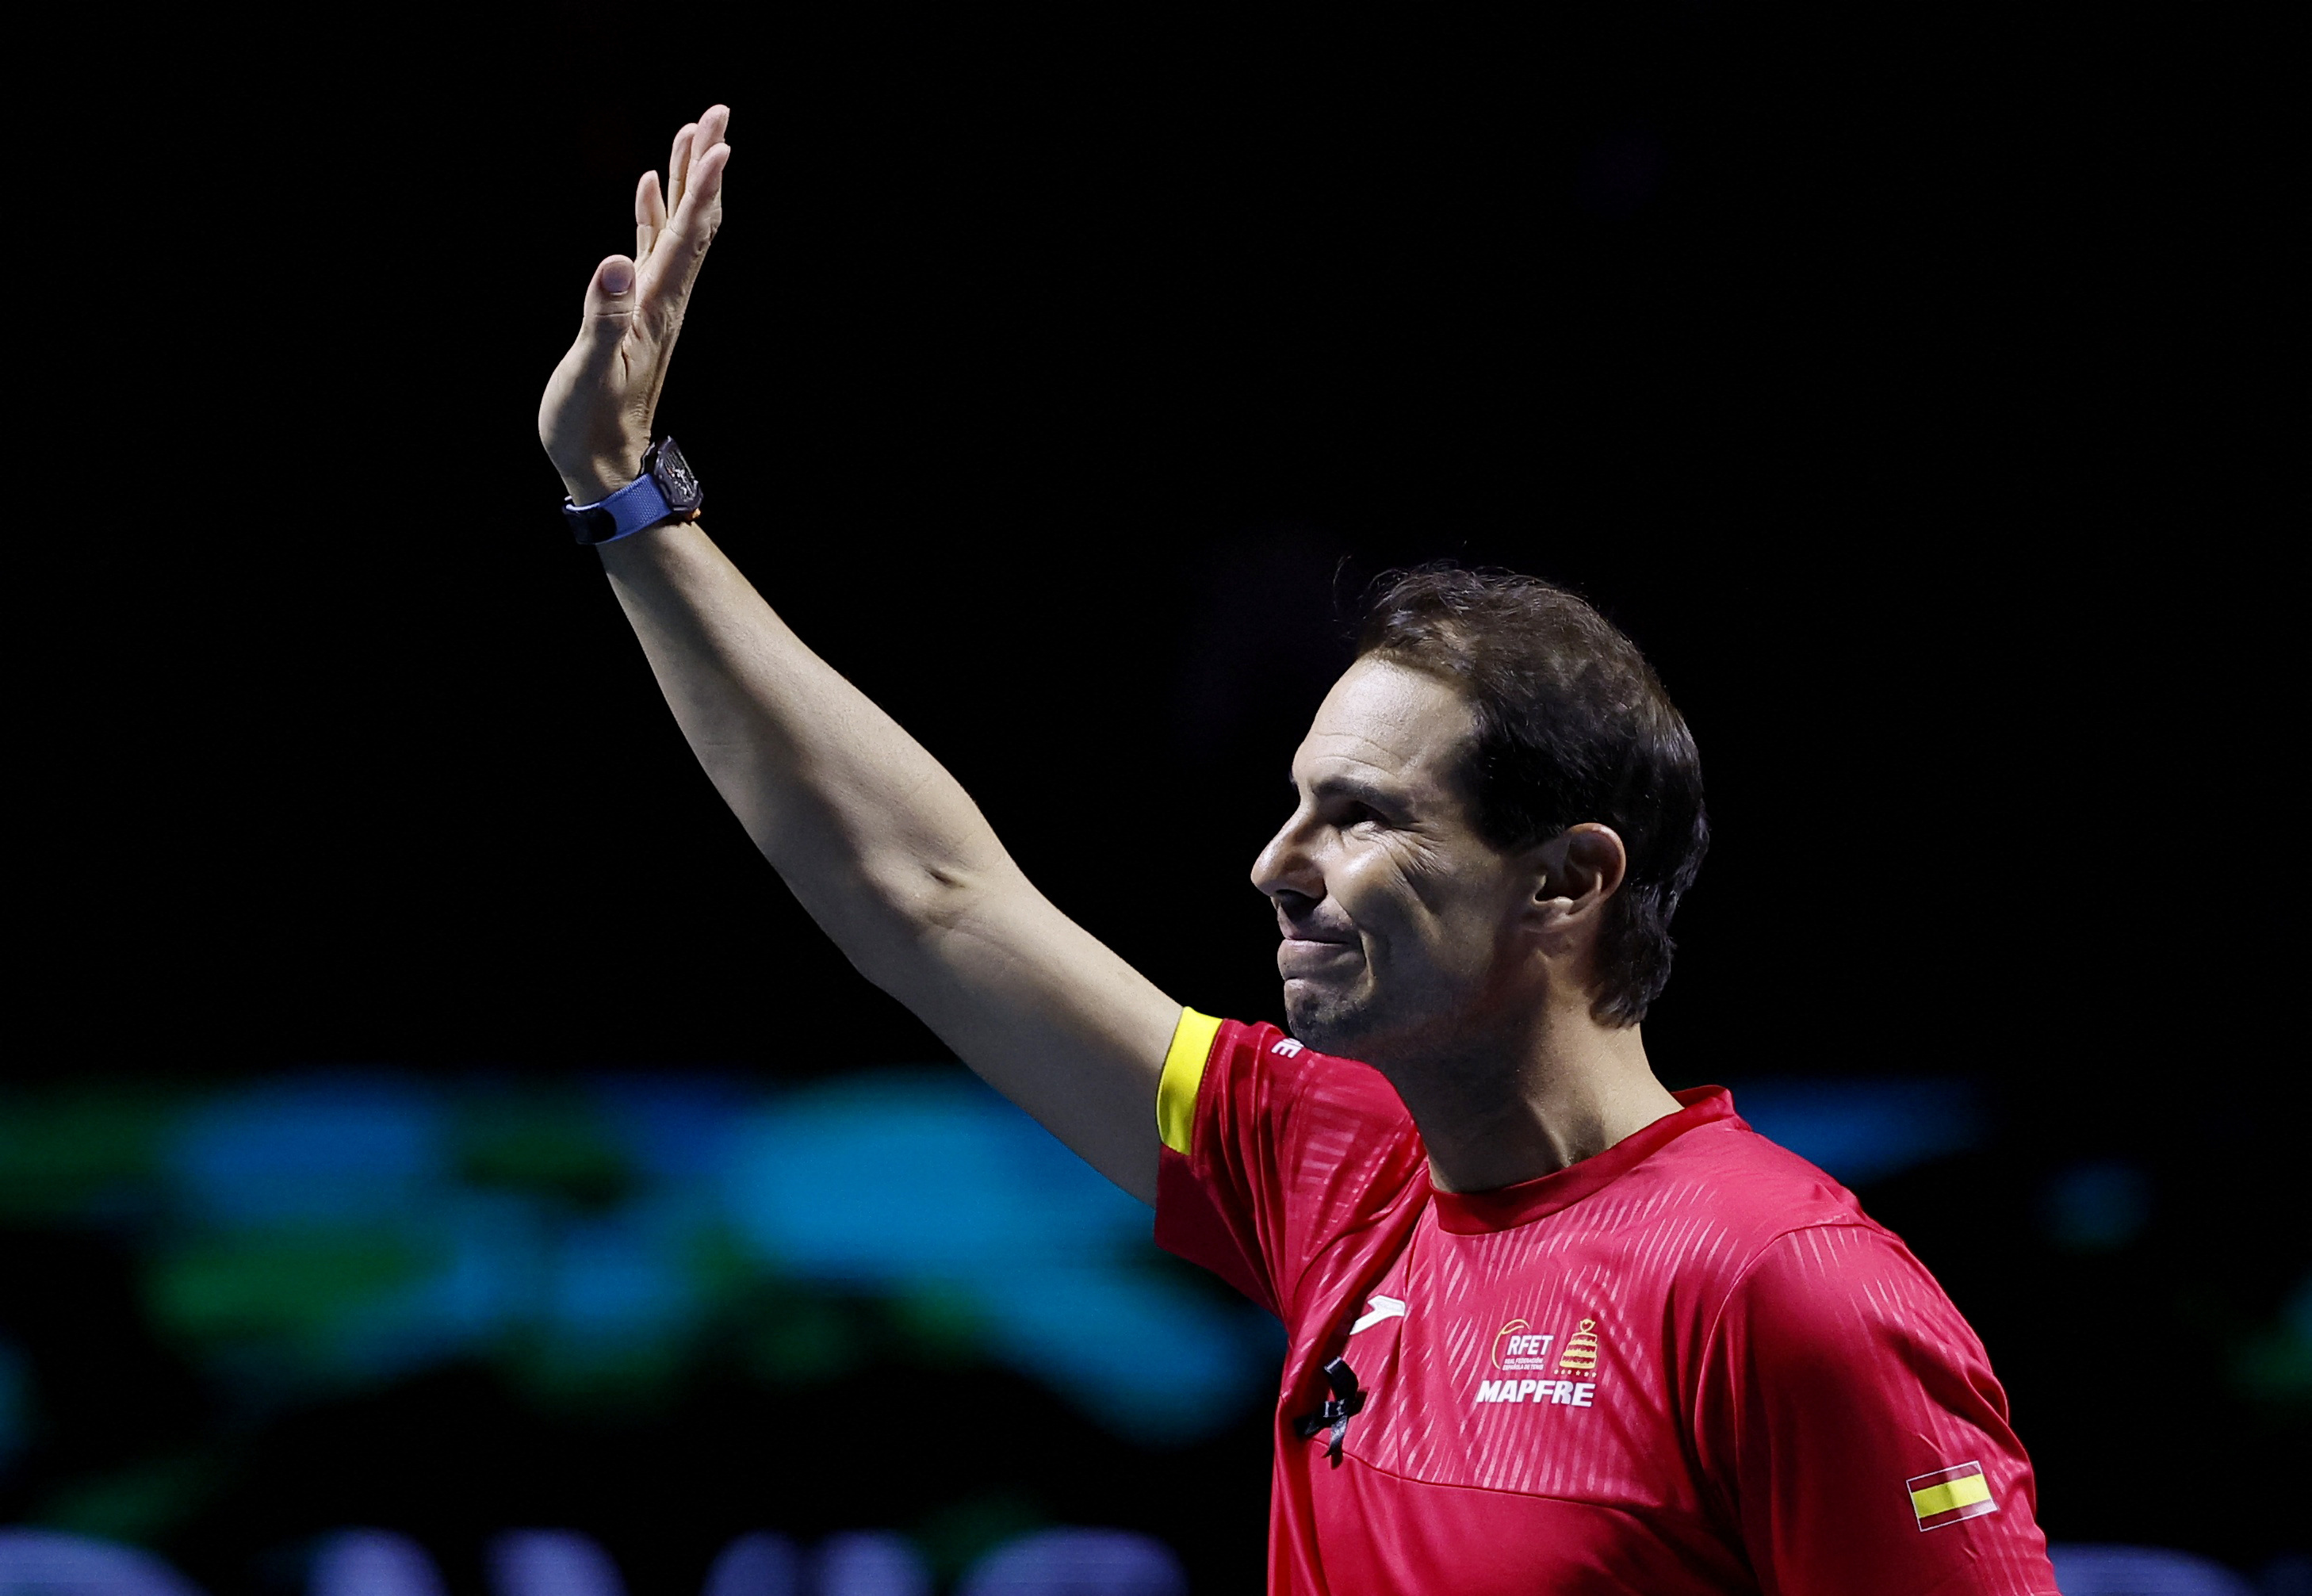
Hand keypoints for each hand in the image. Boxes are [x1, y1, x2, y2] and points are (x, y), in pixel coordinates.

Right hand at [538, 107, 732, 505]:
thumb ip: (602, 318)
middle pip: (694, 220)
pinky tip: (648, 190)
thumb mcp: (589, 371)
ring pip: (677, 228)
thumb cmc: (590, 425)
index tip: (720, 138)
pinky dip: (653, 213)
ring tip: (691, 133)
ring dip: (686, 180)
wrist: (603, 466)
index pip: (687, 235)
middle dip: (706, 165)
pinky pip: (652, 249)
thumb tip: (616, 262)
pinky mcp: (634, 312)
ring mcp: (651, 303)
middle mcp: (664, 298)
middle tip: (716, 112)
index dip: (704, 186)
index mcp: (656, 306)